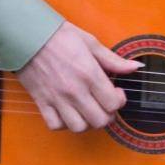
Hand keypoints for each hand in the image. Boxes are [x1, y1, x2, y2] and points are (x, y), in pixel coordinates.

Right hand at [16, 21, 142, 132]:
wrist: (29, 36)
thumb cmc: (60, 37)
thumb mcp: (91, 43)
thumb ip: (114, 60)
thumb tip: (135, 67)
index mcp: (89, 73)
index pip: (113, 103)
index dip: (119, 100)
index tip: (116, 92)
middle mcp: (74, 90)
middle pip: (99, 120)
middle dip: (107, 115)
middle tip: (104, 104)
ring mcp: (57, 98)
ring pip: (78, 127)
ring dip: (87, 122)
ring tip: (88, 110)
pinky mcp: (42, 102)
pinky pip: (55, 125)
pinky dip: (63, 124)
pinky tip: (68, 112)